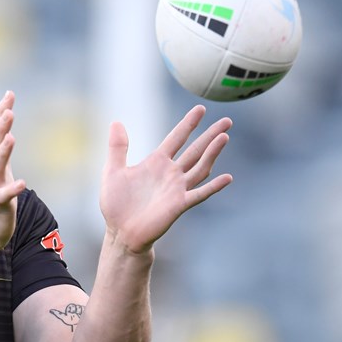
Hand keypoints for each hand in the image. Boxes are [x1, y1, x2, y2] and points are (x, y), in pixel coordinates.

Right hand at [0, 91, 25, 250]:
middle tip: (8, 109)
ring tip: (11, 137)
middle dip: (0, 127)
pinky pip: (4, 197)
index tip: (9, 94)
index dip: (1, 114)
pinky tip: (21, 183)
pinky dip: (11, 189)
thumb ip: (2, 154)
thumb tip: (6, 132)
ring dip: (3, 152)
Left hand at [100, 105, 232, 253]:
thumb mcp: (113, 171)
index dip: (188, 124)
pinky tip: (227, 178)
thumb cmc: (116, 204)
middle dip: (210, 135)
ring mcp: (177, 189)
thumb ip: (117, 147)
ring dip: (213, 153)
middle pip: (195, 150)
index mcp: (156, 162)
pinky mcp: (179, 205)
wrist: (120, 232)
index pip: (176, 138)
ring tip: (225, 137)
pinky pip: (199, 194)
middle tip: (227, 121)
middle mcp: (170, 173)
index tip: (200, 109)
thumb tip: (116, 121)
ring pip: (200, 167)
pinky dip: (213, 186)